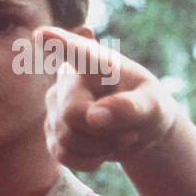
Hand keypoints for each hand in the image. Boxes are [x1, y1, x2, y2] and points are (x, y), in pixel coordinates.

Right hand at [40, 27, 176, 171]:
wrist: (140, 130)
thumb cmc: (148, 106)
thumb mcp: (154, 106)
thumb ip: (130, 107)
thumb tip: (94, 117)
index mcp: (97, 62)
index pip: (76, 51)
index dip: (57, 42)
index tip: (42, 35)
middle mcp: (68, 79)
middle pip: (71, 113)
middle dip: (103, 132)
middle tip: (131, 133)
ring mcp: (55, 104)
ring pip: (66, 138)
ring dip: (100, 148)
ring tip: (119, 138)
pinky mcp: (52, 130)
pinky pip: (63, 155)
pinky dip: (89, 161)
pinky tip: (104, 150)